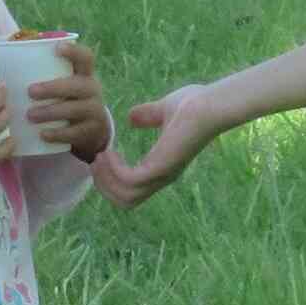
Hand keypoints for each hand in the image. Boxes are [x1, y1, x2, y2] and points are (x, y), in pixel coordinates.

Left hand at [23, 40, 111, 161]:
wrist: (91, 129)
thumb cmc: (66, 99)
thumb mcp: (64, 83)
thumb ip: (45, 70)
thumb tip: (6, 46)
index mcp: (84, 73)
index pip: (85, 57)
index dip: (74, 51)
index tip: (56, 48)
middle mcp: (92, 89)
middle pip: (77, 85)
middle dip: (53, 88)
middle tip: (30, 91)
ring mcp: (94, 111)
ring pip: (74, 109)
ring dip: (50, 112)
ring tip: (30, 115)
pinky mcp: (91, 131)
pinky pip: (74, 132)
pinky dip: (57, 134)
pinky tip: (42, 135)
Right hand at [91, 83, 225, 207]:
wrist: (210, 103)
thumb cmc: (194, 104)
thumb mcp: (162, 110)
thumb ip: (147, 116)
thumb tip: (131, 118)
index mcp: (161, 168)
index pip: (131, 191)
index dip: (111, 180)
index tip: (101, 157)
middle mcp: (161, 177)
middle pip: (124, 201)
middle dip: (103, 185)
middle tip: (95, 161)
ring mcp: (161, 175)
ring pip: (125, 196)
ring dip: (105, 178)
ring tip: (100, 156)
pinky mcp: (160, 168)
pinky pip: (129, 180)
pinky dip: (114, 169)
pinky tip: (110, 151)